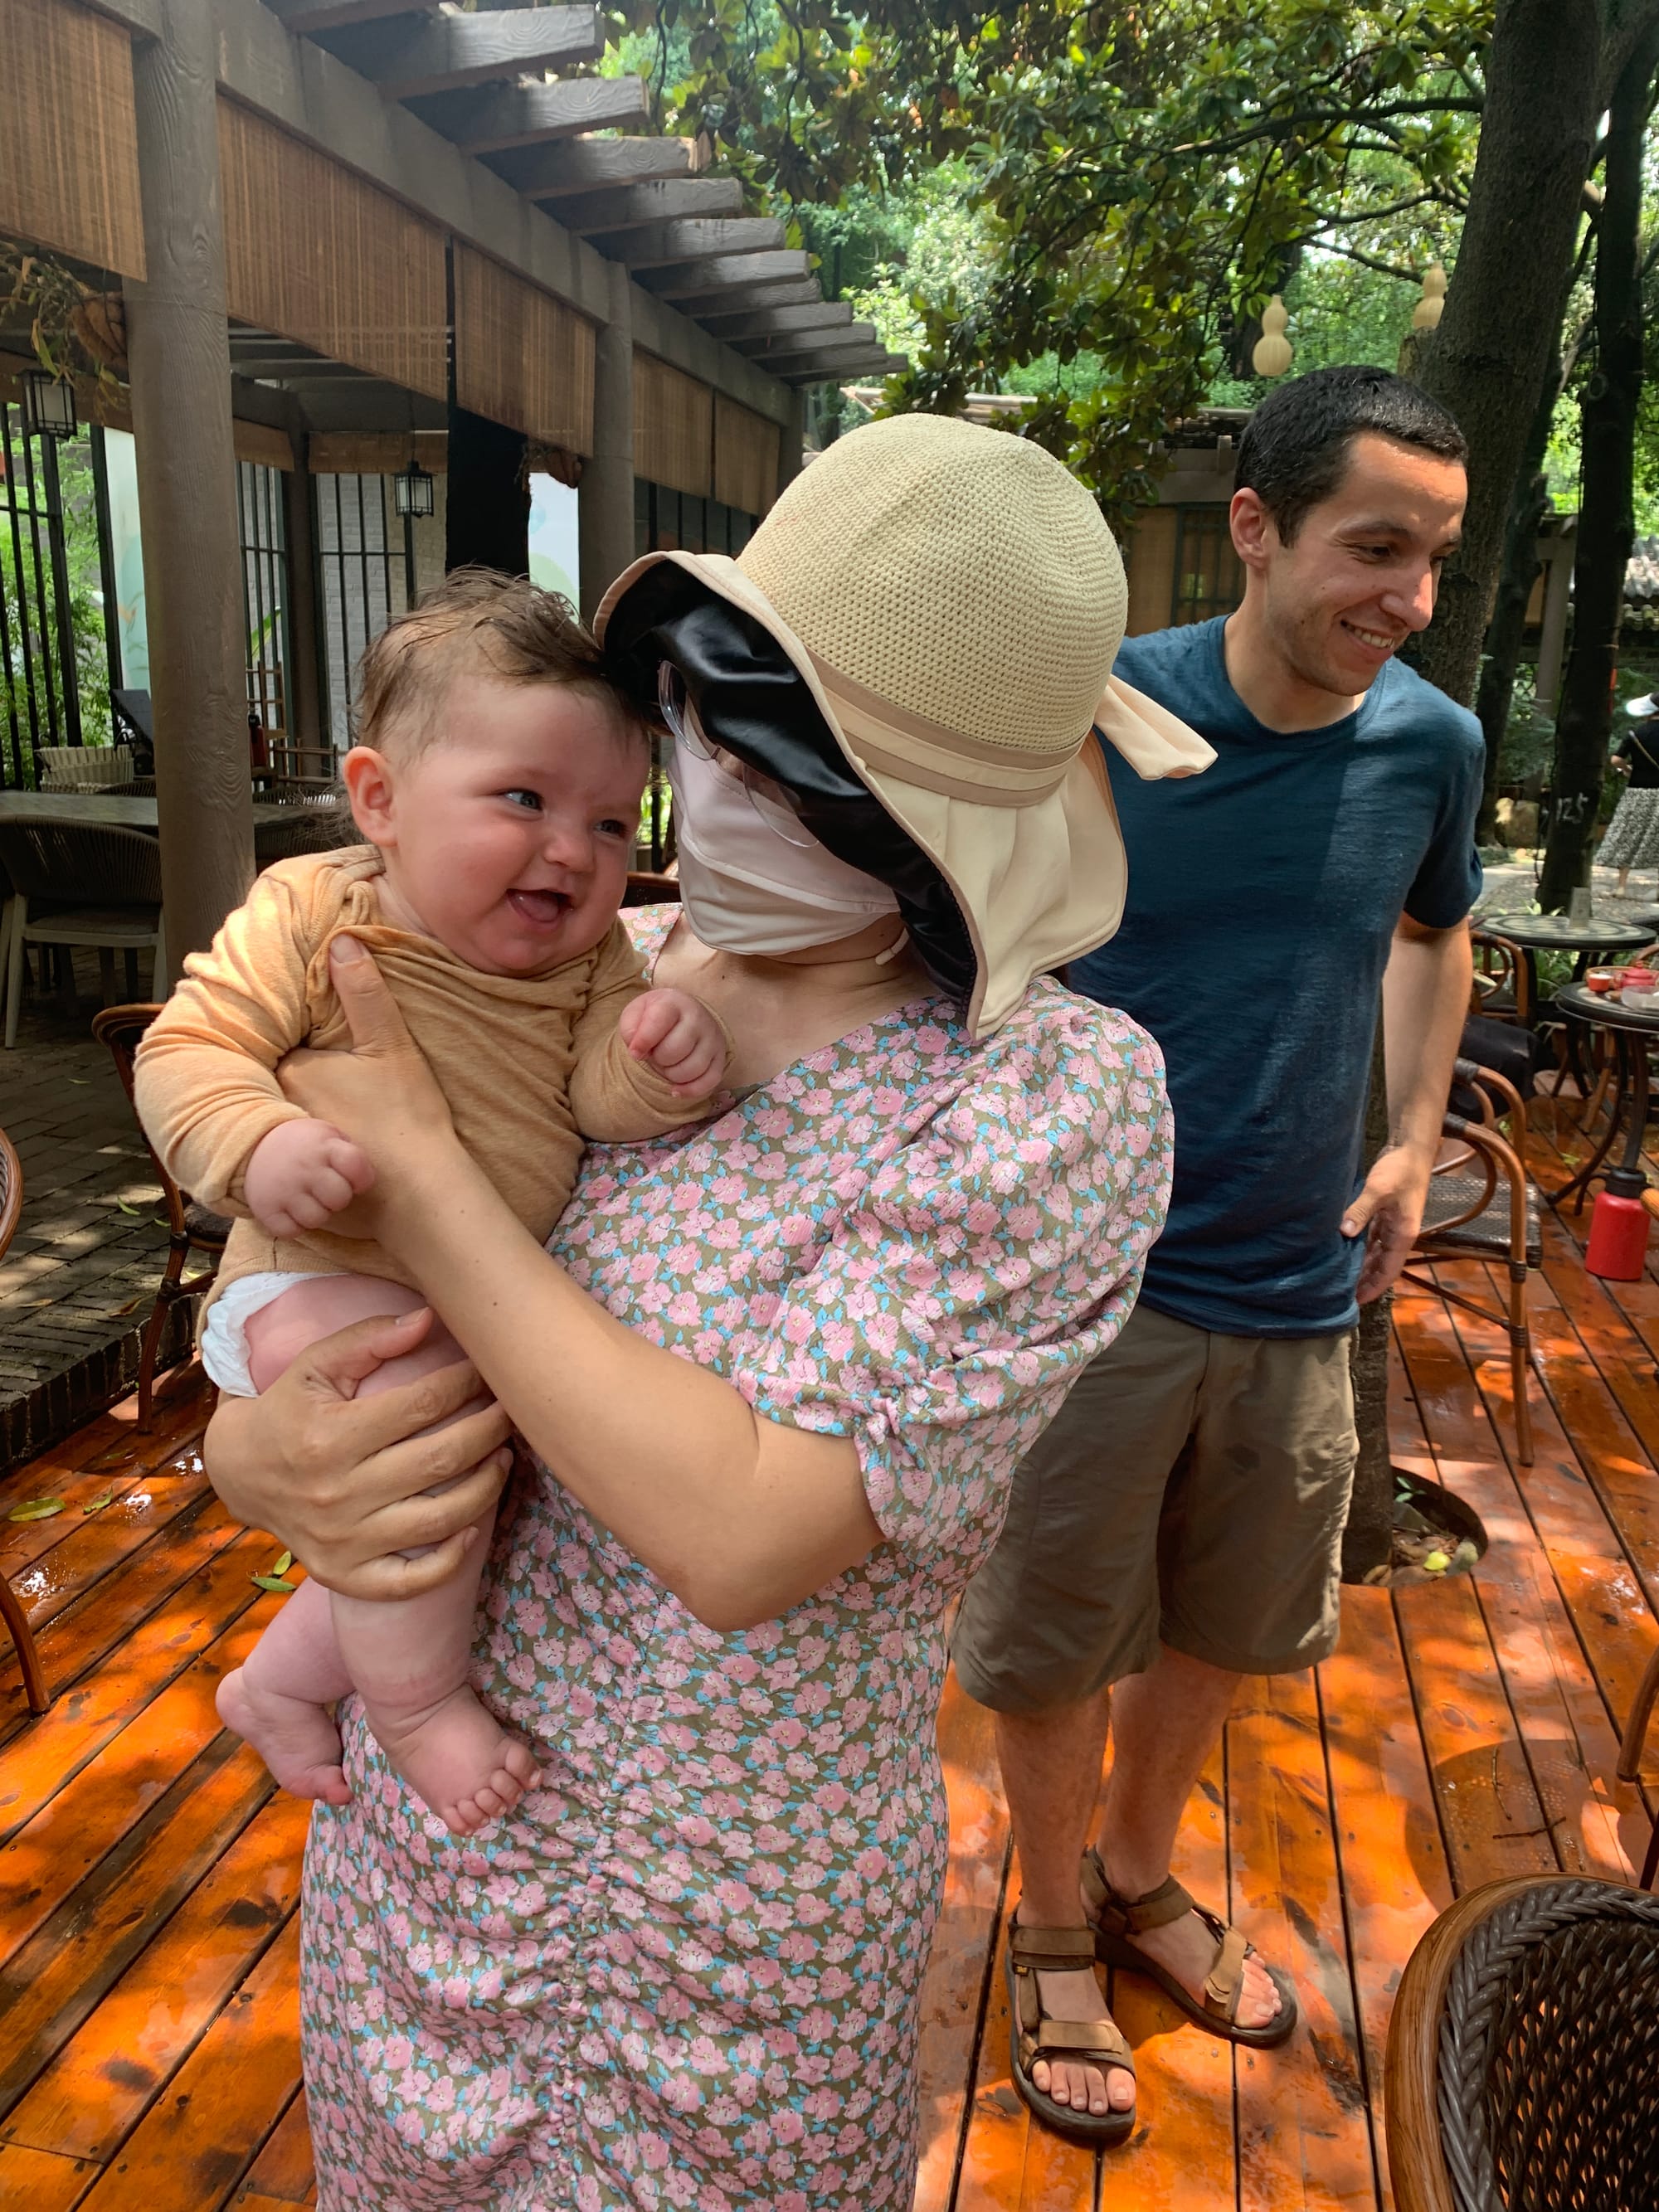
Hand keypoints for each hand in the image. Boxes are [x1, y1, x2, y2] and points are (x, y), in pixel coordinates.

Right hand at [203, 1307, 513, 1599]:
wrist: (238, 1473)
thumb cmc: (288, 1410)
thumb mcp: (315, 1365)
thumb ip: (369, 1338)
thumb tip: (429, 1319)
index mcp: (330, 1435)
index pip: (421, 1405)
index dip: (465, 1384)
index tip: (486, 1372)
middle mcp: (337, 1493)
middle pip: (440, 1460)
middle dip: (489, 1430)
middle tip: (510, 1412)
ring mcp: (342, 1541)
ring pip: (439, 1519)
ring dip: (486, 1487)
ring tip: (502, 1458)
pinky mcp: (345, 1575)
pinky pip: (410, 1580)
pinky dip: (450, 1559)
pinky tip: (474, 1526)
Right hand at [243, 1116, 375, 1237]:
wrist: (255, 1145)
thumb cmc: (305, 1146)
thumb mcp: (329, 1136)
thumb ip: (350, 1154)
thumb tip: (365, 1180)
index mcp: (324, 1146)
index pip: (355, 1165)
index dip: (362, 1178)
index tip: (355, 1180)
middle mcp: (304, 1168)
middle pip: (339, 1198)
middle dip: (338, 1198)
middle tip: (327, 1191)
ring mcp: (283, 1189)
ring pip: (316, 1219)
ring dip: (317, 1214)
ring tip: (310, 1200)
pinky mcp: (266, 1208)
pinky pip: (291, 1231)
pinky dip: (295, 1226)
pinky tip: (293, 1211)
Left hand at [275, 935, 458, 1231]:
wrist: (419, 1195)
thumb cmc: (408, 1117)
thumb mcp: (392, 1047)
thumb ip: (364, 993)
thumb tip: (342, 940)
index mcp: (293, 1072)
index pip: (281, 1045)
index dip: (301, 1043)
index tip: (324, 1047)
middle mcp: (275, 1110)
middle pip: (274, 1082)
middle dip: (292, 1079)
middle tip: (333, 1081)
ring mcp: (282, 1150)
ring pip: (279, 1118)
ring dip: (293, 1114)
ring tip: (335, 1115)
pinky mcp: (291, 1186)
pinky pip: (284, 1157)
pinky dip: (298, 1152)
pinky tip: (331, 1149)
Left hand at [618, 986, 727, 1097]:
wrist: (682, 1014)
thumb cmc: (654, 1016)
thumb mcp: (635, 1013)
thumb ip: (630, 1028)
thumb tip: (637, 1051)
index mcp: (674, 1002)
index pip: (658, 1023)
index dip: (643, 1042)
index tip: (634, 1052)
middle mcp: (699, 1018)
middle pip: (674, 1051)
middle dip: (657, 1059)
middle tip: (656, 1053)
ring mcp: (713, 1038)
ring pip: (690, 1070)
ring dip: (671, 1074)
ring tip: (667, 1063)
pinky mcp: (720, 1058)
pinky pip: (709, 1082)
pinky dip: (689, 1090)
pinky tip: (675, 1089)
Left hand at [1341, 1141, 1433, 1304]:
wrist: (1410, 1148)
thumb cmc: (1399, 1170)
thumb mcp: (1379, 1190)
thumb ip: (1361, 1210)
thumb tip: (1343, 1231)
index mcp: (1403, 1235)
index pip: (1389, 1271)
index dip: (1374, 1288)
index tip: (1357, 1302)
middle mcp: (1400, 1234)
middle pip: (1382, 1266)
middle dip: (1365, 1282)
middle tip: (1341, 1295)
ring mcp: (1393, 1225)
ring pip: (1376, 1253)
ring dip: (1363, 1267)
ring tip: (1341, 1279)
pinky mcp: (1385, 1214)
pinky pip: (1372, 1238)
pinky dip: (1361, 1248)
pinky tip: (1345, 1252)